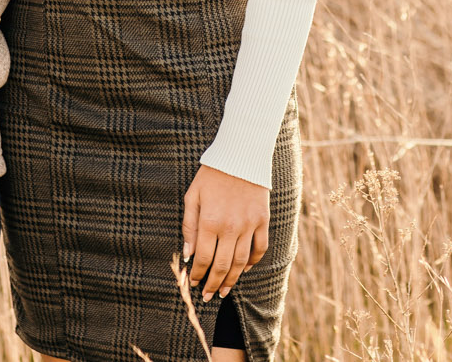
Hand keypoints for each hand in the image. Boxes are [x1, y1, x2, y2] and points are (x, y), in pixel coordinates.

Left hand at [182, 164, 268, 301]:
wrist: (240, 156)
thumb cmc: (211, 176)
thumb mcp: (192, 197)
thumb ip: (189, 227)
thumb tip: (188, 255)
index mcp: (210, 221)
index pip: (203, 258)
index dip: (198, 275)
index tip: (194, 283)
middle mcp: (230, 227)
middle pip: (221, 265)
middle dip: (213, 284)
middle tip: (208, 296)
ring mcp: (249, 225)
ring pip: (240, 262)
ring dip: (231, 280)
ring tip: (225, 291)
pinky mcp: (262, 220)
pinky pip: (259, 248)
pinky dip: (252, 262)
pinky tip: (243, 269)